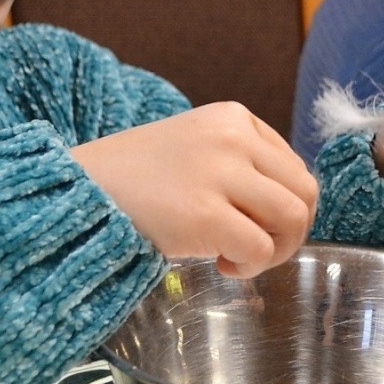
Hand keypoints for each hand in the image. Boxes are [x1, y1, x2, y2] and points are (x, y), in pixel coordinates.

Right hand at [69, 102, 317, 277]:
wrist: (77, 191)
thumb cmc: (135, 179)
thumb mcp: (195, 146)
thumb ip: (241, 163)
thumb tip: (290, 208)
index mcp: (234, 117)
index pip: (294, 166)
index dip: (283, 205)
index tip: (251, 221)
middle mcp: (233, 138)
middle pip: (305, 191)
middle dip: (291, 230)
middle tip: (256, 248)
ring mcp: (220, 174)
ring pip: (293, 217)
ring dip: (277, 249)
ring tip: (238, 256)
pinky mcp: (205, 214)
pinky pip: (260, 248)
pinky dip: (250, 266)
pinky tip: (220, 264)